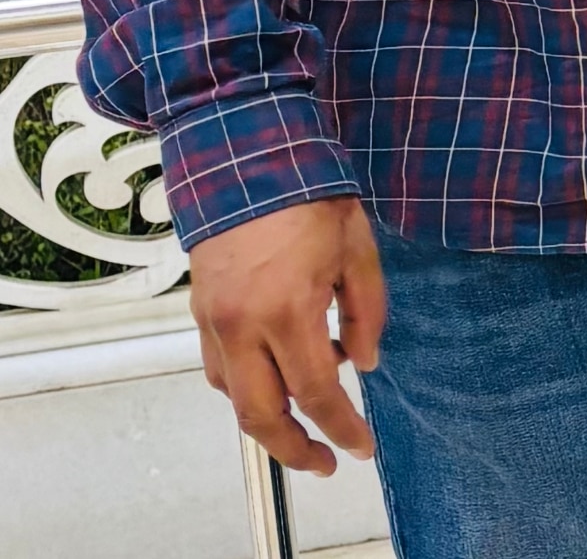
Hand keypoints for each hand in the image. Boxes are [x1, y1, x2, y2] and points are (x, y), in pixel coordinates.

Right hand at [190, 196, 385, 474]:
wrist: (244, 148)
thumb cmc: (307, 190)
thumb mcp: (355, 245)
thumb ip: (366, 310)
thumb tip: (365, 362)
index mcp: (287, 308)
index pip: (315, 393)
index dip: (341, 427)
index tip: (361, 447)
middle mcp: (243, 323)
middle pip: (260, 416)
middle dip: (294, 450)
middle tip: (324, 460)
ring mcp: (214, 316)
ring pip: (232, 396)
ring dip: (266, 418)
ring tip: (303, 417)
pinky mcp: (198, 305)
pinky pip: (217, 365)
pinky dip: (244, 383)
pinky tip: (272, 372)